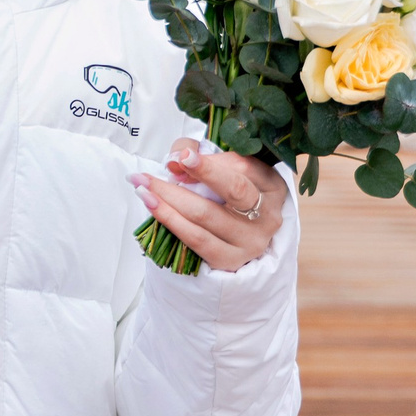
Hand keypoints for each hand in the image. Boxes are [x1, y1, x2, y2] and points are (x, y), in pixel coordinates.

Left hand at [131, 141, 286, 271]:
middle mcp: (267, 215)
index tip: (183, 156)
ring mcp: (250, 241)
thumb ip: (200, 155)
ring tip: (142, 184)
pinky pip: (195, 238)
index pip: (243, 167)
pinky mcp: (229, 260)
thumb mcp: (223, 171)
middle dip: (201, 173)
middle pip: (234, 189)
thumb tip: (177, 160)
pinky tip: (151, 205)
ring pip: (206, 214)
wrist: (232, 242)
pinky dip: (169, 219)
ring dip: (170, 197)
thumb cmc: (225, 197)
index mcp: (272, 186)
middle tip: (172, 163)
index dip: (211, 161)